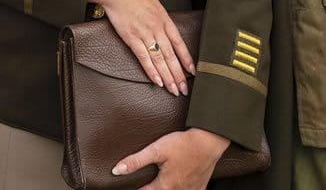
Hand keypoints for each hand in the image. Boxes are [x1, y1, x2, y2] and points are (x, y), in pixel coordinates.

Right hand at [89, 0, 193, 95]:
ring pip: (160, 60)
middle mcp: (157, 29)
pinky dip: (151, 71)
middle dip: (179, 74)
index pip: (179, 44)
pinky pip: (144, 58)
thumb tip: (166, 29)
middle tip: (184, 89)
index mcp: (165, 20)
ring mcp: (145, 34)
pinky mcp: (132, 38)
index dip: (186, 59)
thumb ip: (162, 18)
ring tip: (173, 90)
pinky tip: (157, 81)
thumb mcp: (155, 4)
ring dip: (168, 77)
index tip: (192, 72)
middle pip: (171, 56)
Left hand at [113, 128, 229, 188]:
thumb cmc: (183, 144)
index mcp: (166, 185)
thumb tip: (117, 171)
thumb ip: (136, 161)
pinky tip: (177, 186)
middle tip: (145, 185)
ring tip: (159, 185)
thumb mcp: (156, 150)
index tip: (127, 188)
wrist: (209, 141)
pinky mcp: (200, 187)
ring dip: (164, 189)